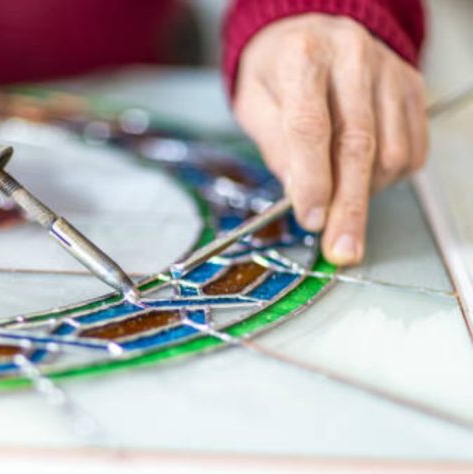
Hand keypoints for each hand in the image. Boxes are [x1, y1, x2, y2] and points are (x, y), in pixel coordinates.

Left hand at [233, 15, 427, 264]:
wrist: (310, 33)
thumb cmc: (276, 72)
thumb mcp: (254, 103)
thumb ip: (274, 146)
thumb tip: (299, 193)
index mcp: (302, 57)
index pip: (310, 127)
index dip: (311, 180)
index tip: (311, 219)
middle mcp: (352, 57)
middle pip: (357, 145)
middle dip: (348, 207)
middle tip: (341, 247)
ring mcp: (388, 71)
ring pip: (389, 151)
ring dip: (366, 192)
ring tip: (340, 201)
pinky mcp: (411, 87)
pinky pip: (411, 148)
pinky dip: (389, 177)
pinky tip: (364, 177)